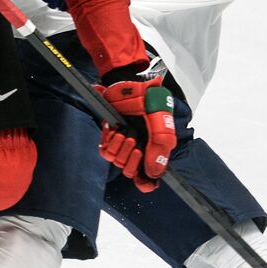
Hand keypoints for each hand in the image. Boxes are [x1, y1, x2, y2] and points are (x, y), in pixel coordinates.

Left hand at [98, 76, 175, 192]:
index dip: (145, 183)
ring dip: (120, 147)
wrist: (128, 84)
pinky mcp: (110, 137)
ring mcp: (123, 144)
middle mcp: (139, 150)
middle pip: (130, 172)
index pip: (148, 178)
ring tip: (126, 132)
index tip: (143, 181)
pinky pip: (105, 151)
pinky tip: (115, 130)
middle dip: (131, 159)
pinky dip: (109, 141)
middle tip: (135, 142)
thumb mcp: (162, 125)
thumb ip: (160, 149)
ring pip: (117, 162)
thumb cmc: (148, 102)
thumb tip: (154, 174)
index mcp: (154, 150)